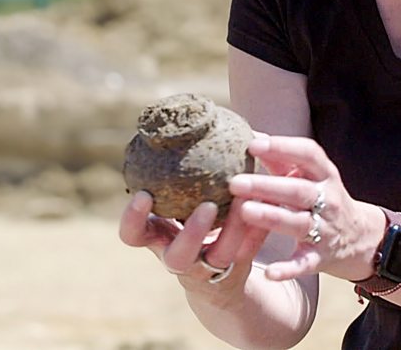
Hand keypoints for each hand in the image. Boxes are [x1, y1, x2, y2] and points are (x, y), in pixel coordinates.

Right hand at [118, 190, 268, 291]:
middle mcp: (179, 257)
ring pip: (220, 257)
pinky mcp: (235, 270)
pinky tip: (266, 203)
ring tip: (245, 201)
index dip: (134, 218)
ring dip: (233, 230)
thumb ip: (177, 176)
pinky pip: (248, 250)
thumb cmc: (191, 224)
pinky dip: (256, 227)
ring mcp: (209, 269)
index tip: (143, 194)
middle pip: (177, 256)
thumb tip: (194, 124)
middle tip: (208, 206)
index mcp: (158, 238)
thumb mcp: (176, 204)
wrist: (216, 276)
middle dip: (192, 232)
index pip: (133, 234)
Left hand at [229, 135, 385, 281]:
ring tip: (244, 212)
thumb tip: (250, 135)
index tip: (253, 144)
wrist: (360, 238)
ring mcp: (326, 230)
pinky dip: (288, 269)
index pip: (309, 154)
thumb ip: (281, 158)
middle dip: (267, 186)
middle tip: (234, 182)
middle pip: (298, 190)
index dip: (282, 147)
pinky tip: (269, 272)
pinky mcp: (321, 258)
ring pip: (299, 224)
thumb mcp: (308, 176)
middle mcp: (328, 200)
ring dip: (272, 217)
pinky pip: (304, 264)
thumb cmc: (321, 198)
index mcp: (324, 175)